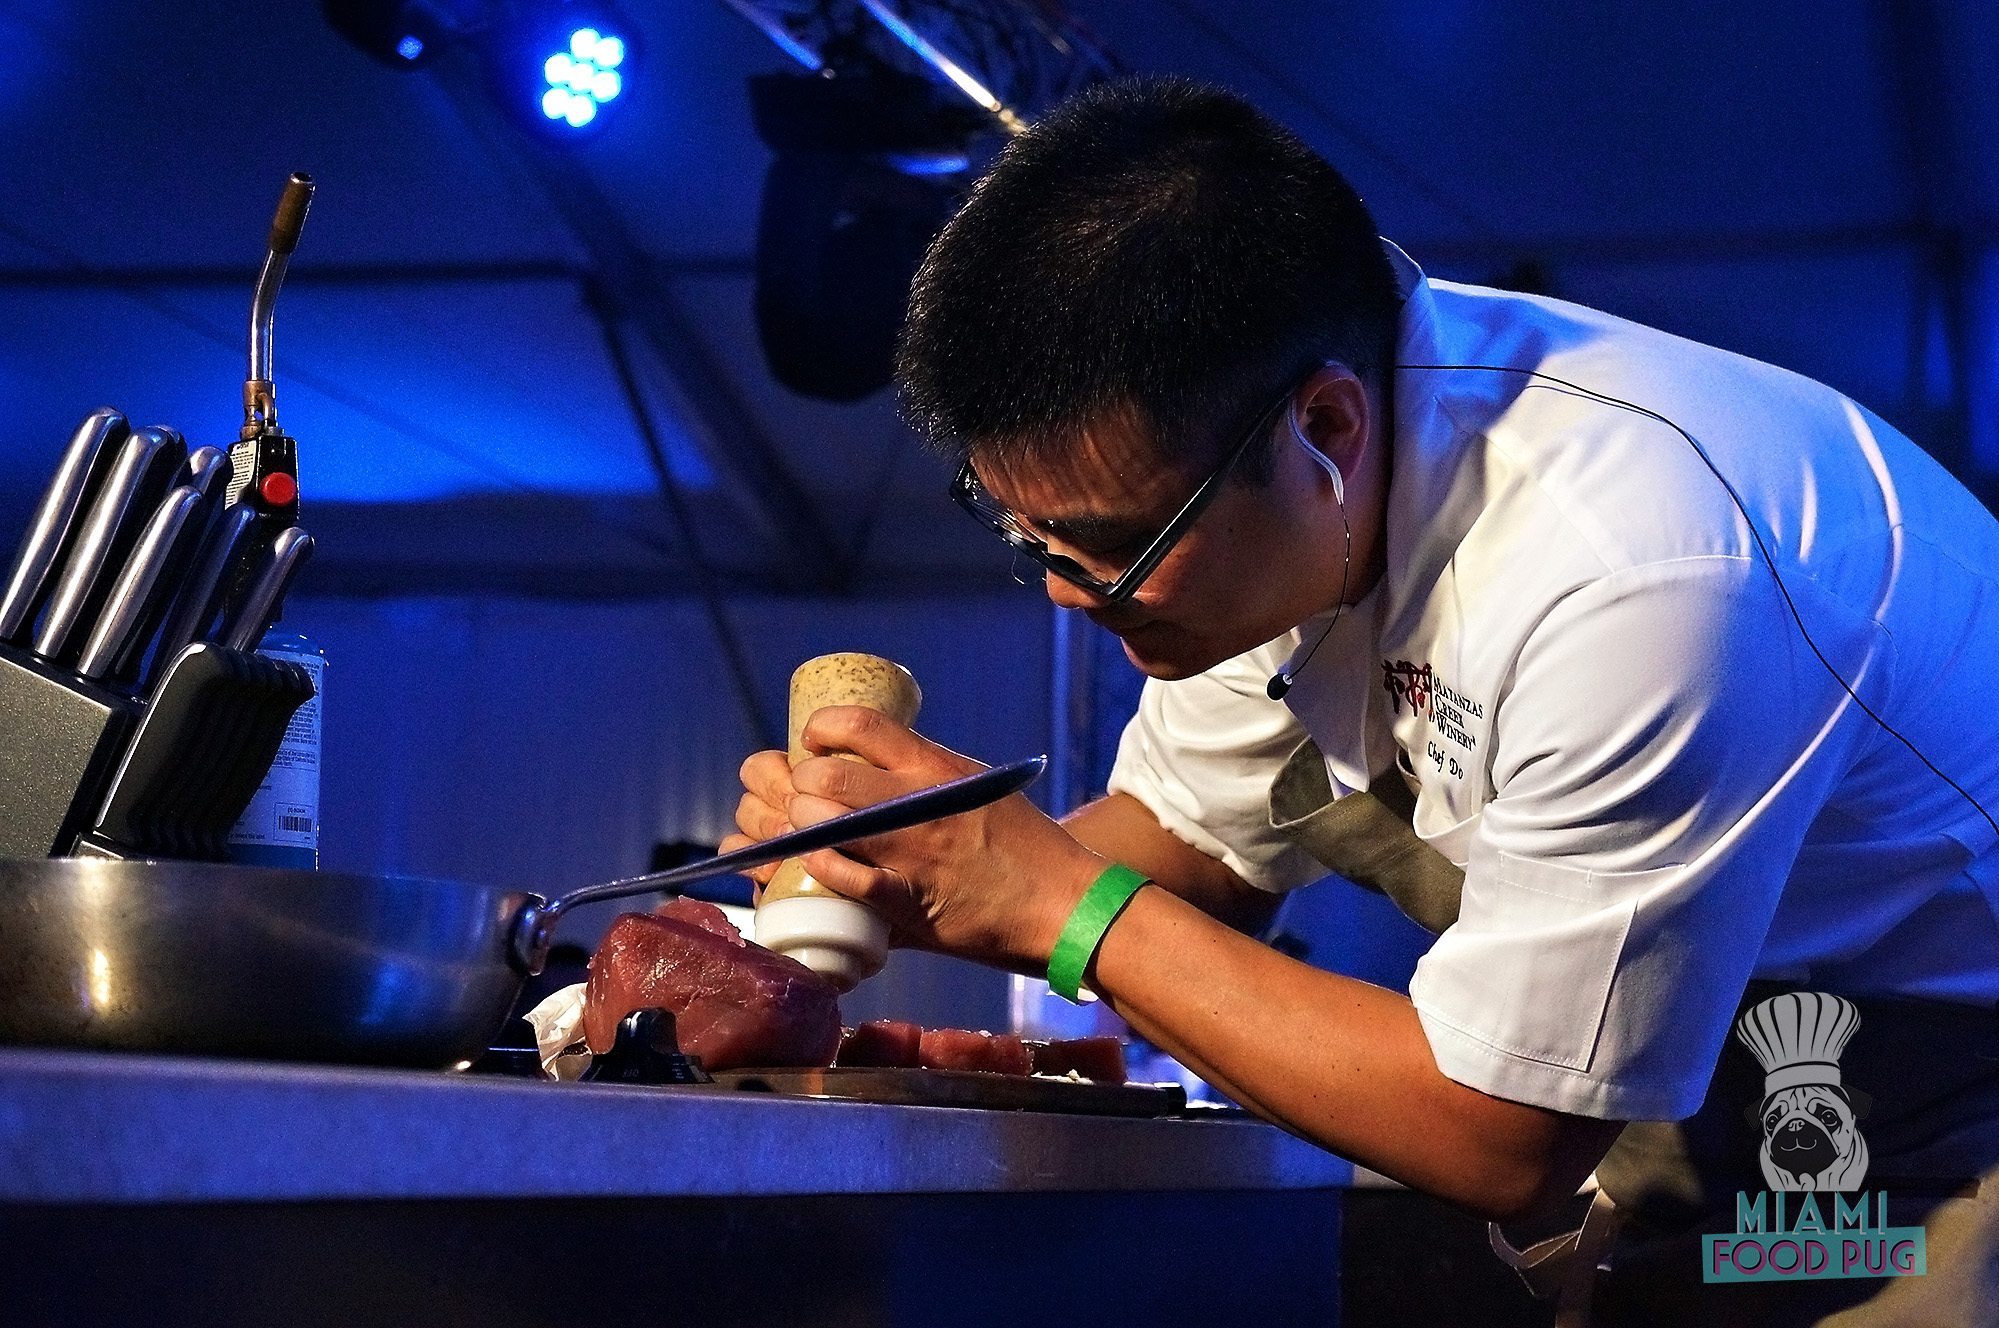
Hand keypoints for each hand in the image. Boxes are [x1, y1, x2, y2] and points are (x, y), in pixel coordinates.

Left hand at [720, 706, 1104, 969]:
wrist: (1064, 903)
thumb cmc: (1021, 844)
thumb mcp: (975, 787)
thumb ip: (922, 778)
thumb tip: (865, 771)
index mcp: (934, 766)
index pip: (860, 724)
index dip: (820, 729)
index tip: (810, 744)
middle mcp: (918, 803)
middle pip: (824, 774)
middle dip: (792, 784)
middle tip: (792, 799)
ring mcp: (911, 853)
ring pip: (822, 822)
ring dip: (792, 827)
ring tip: (789, 834)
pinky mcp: (910, 904)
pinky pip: (847, 880)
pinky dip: (817, 870)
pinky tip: (809, 864)